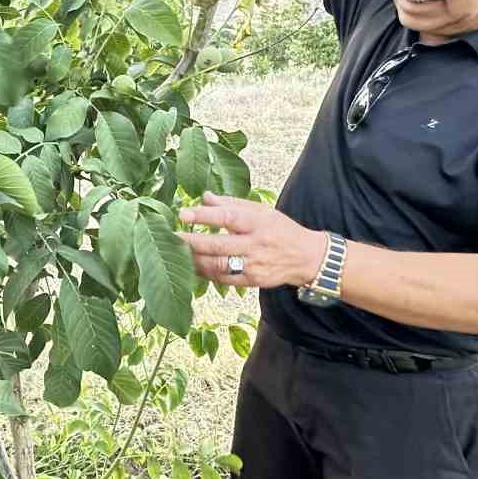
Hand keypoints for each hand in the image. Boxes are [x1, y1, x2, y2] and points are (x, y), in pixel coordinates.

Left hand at [177, 192, 324, 288]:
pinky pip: (223, 279)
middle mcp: (256, 245)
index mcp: (257, 222)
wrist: (306, 257)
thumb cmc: (279, 229)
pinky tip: (192, 265)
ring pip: (218, 265)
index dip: (204, 216)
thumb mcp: (261, 210)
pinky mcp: (252, 281)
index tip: (183, 214)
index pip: (228, 217)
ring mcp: (254, 265)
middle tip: (171, 237)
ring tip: (177, 252)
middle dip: (191, 242)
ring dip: (194, 260)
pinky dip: (205, 273)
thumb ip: (232, 203)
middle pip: (218, 246)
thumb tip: (204, 197)